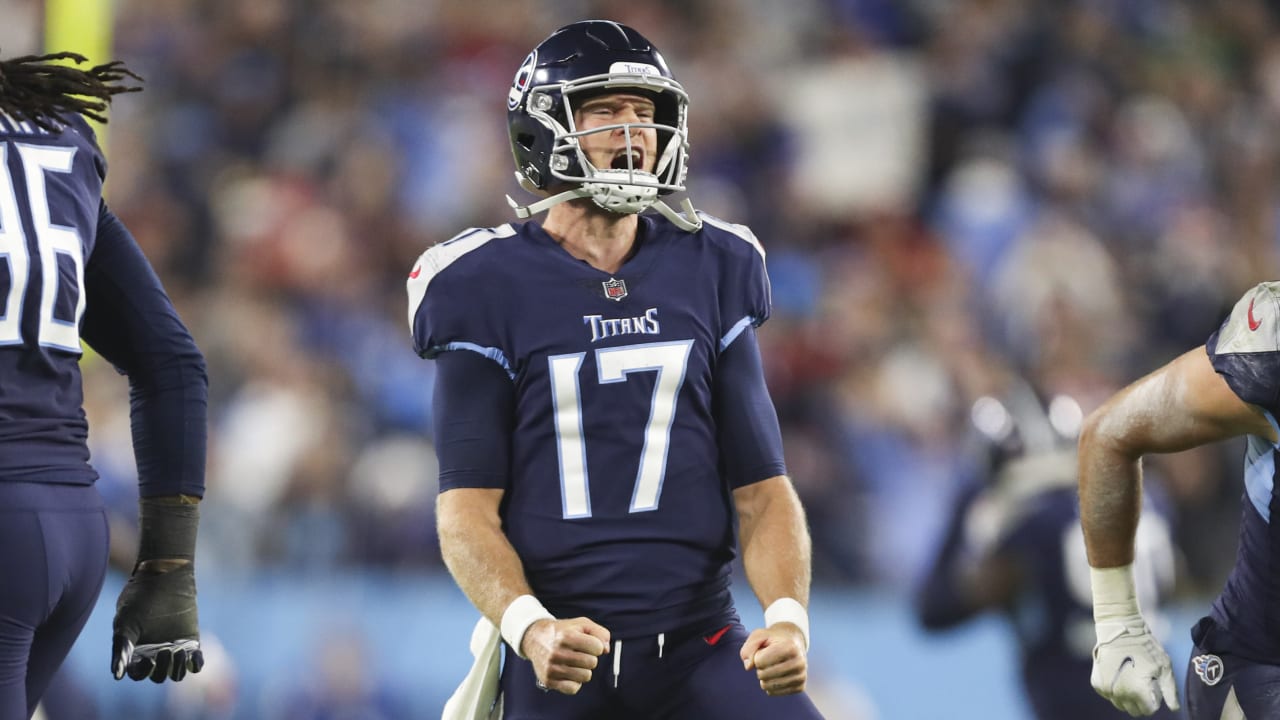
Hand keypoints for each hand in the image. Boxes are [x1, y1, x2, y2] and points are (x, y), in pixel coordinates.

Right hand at [112, 560, 203, 682]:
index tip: (147, 660)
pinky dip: (196, 664)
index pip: (138, 674)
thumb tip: (118, 676)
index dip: (142, 672)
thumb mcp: (126, 623)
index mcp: (136, 652)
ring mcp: (174, 648)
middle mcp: (155, 653)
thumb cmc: (139, 599)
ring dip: (177, 668)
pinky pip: (195, 662)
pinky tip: (193, 656)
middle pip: (158, 676)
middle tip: (164, 651)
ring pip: (177, 673)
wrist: (163, 578)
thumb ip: (122, 649)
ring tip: (178, 651)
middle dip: (161, 669)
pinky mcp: (190, 641)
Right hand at [520, 617, 609, 694]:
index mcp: (567, 636)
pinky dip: (575, 682)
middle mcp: (558, 652)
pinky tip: (569, 672)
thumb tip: (606, 650)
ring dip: (584, 670)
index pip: (597, 647)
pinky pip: (574, 688)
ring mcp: (552, 668)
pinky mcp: (548, 680)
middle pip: (592, 663)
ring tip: (575, 662)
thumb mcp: (581, 624)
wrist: (535, 638)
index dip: (596, 646)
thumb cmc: (563, 631)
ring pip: (585, 676)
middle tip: (580, 653)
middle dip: (590, 658)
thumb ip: (600, 633)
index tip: (588, 643)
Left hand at [740, 623, 806, 695]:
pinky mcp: (800, 687)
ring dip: (763, 677)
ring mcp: (801, 676)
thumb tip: (748, 667)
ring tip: (771, 666)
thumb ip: (749, 648)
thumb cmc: (772, 639)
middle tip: (767, 659)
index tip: (764, 650)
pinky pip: (772, 692)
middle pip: (763, 675)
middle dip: (759, 667)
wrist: (794, 642)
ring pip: (767, 686)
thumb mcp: (758, 636)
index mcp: (790, 647)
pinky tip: (776, 675)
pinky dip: (769, 684)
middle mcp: (799, 662)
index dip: (756, 656)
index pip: (760, 661)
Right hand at [1091, 618, 1178, 715]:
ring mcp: (1106, 689)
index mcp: (1137, 691)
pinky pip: (1109, 695)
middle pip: (1133, 710)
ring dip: (1127, 698)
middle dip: (1141, 701)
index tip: (1153, 687)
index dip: (1154, 701)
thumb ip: (1170, 691)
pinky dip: (1115, 690)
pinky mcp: (1097, 683)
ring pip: (1120, 704)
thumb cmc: (1145, 646)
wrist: (1119, 630)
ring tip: (1131, 679)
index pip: (1148, 710)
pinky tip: (1120, 676)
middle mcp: (1120, 693)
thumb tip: (1174, 709)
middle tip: (1143, 684)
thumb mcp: (1164, 666)